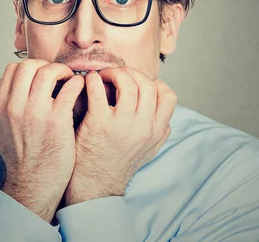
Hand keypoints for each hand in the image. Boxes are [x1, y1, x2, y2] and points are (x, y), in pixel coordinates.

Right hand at [0, 59, 84, 221]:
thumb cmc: (18, 157)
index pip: (12, 69)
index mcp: (1, 107)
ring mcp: (37, 112)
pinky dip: (77, 83)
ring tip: (69, 79)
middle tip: (57, 74)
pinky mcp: (58, 119)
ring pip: (49, 71)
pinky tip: (78, 89)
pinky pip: (70, 87)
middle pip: (30, 66)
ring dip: (63, 71)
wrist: (34, 182)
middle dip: (46, 65)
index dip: (29, 67)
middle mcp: (16, 106)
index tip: (40, 75)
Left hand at [63, 67, 176, 205]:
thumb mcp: (148, 151)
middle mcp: (142, 126)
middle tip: (118, 75)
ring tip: (103, 76)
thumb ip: (160, 133)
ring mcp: (121, 124)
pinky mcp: (98, 123)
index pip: (168, 96)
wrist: (95, 184)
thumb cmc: (119, 164)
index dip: (155, 83)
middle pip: (147, 84)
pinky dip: (93, 80)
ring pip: (127, 83)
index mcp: (155, 131)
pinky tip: (89, 82)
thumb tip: (167, 117)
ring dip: (114, 73)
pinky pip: (98, 90)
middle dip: (132, 73)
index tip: (139, 84)